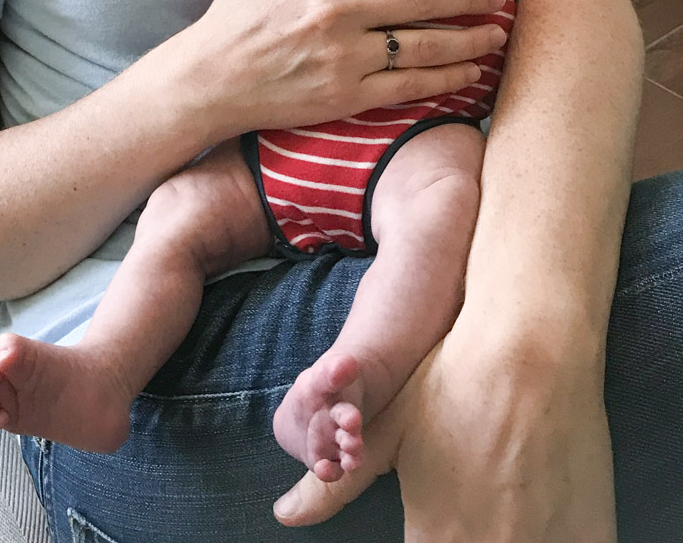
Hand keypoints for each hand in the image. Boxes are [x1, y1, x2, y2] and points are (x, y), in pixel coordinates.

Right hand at [186, 0, 507, 137]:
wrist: (207, 80)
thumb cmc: (233, 18)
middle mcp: (338, 11)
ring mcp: (345, 55)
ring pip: (424, 44)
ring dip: (467, 39)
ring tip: (495, 33)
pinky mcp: (347, 95)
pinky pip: (408, 85)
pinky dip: (444, 79)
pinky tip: (468, 72)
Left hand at [272, 314, 615, 541]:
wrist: (532, 349)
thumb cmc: (452, 387)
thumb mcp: (386, 433)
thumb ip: (333, 487)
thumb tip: (283, 514)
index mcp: (435, 537)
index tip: (423, 531)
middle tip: (461, 515)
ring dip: (501, 542)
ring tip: (496, 509)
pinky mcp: (590, 536)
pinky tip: (538, 518)